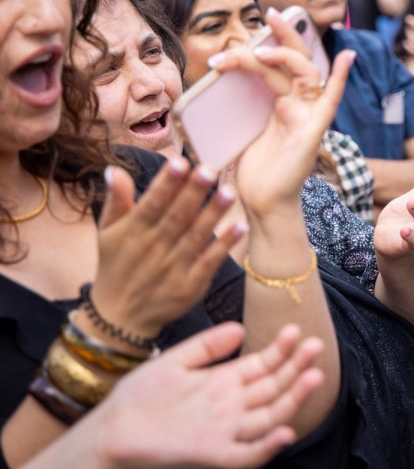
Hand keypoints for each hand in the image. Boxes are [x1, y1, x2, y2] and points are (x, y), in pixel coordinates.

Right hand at [90, 160, 244, 343]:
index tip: (180, 162)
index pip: (151, 204)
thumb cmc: (116, 265)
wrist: (119, 317)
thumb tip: (116, 169)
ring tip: (229, 191)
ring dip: (214, 214)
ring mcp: (174, 268)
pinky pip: (210, 262)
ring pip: (196, 236)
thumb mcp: (108, 232)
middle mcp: (154, 248)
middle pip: (177, 217)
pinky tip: (240, 226)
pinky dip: (225, 245)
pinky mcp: (191, 285)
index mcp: (133, 232)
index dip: (166, 184)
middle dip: (194, 192)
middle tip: (211, 169)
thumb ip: (116, 200)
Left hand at [94, 323, 323, 468]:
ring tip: (312, 376)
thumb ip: (207, 346)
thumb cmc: (137, 399)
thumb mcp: (173, 362)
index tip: (296, 330)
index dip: (282, 350)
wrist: (107, 433)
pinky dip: (267, 447)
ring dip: (293, 398)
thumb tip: (241, 328)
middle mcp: (231, 407)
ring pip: (270, 417)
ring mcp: (224, 431)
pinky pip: (246, 455)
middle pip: (274, 387)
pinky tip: (283, 431)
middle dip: (297, 367)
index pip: (264, 365)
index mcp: (224, 383)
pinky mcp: (211, 454)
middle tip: (316, 345)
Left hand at [212, 10, 355, 219]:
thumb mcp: (240, 129)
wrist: (262, 204)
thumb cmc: (254, 172)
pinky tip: (347, 56)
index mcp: (282, 104)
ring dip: (285, 54)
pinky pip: (329, 100)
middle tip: (268, 12)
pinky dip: (340, 77)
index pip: (278, 64)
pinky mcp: (312, 131)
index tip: (248, 29)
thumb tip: (213, 81)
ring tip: (260, 47)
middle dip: (282, 35)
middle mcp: (298, 105)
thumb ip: (237, 105)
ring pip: (303, 73)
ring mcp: (308, 116)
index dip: (268, 43)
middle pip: (294, 60)